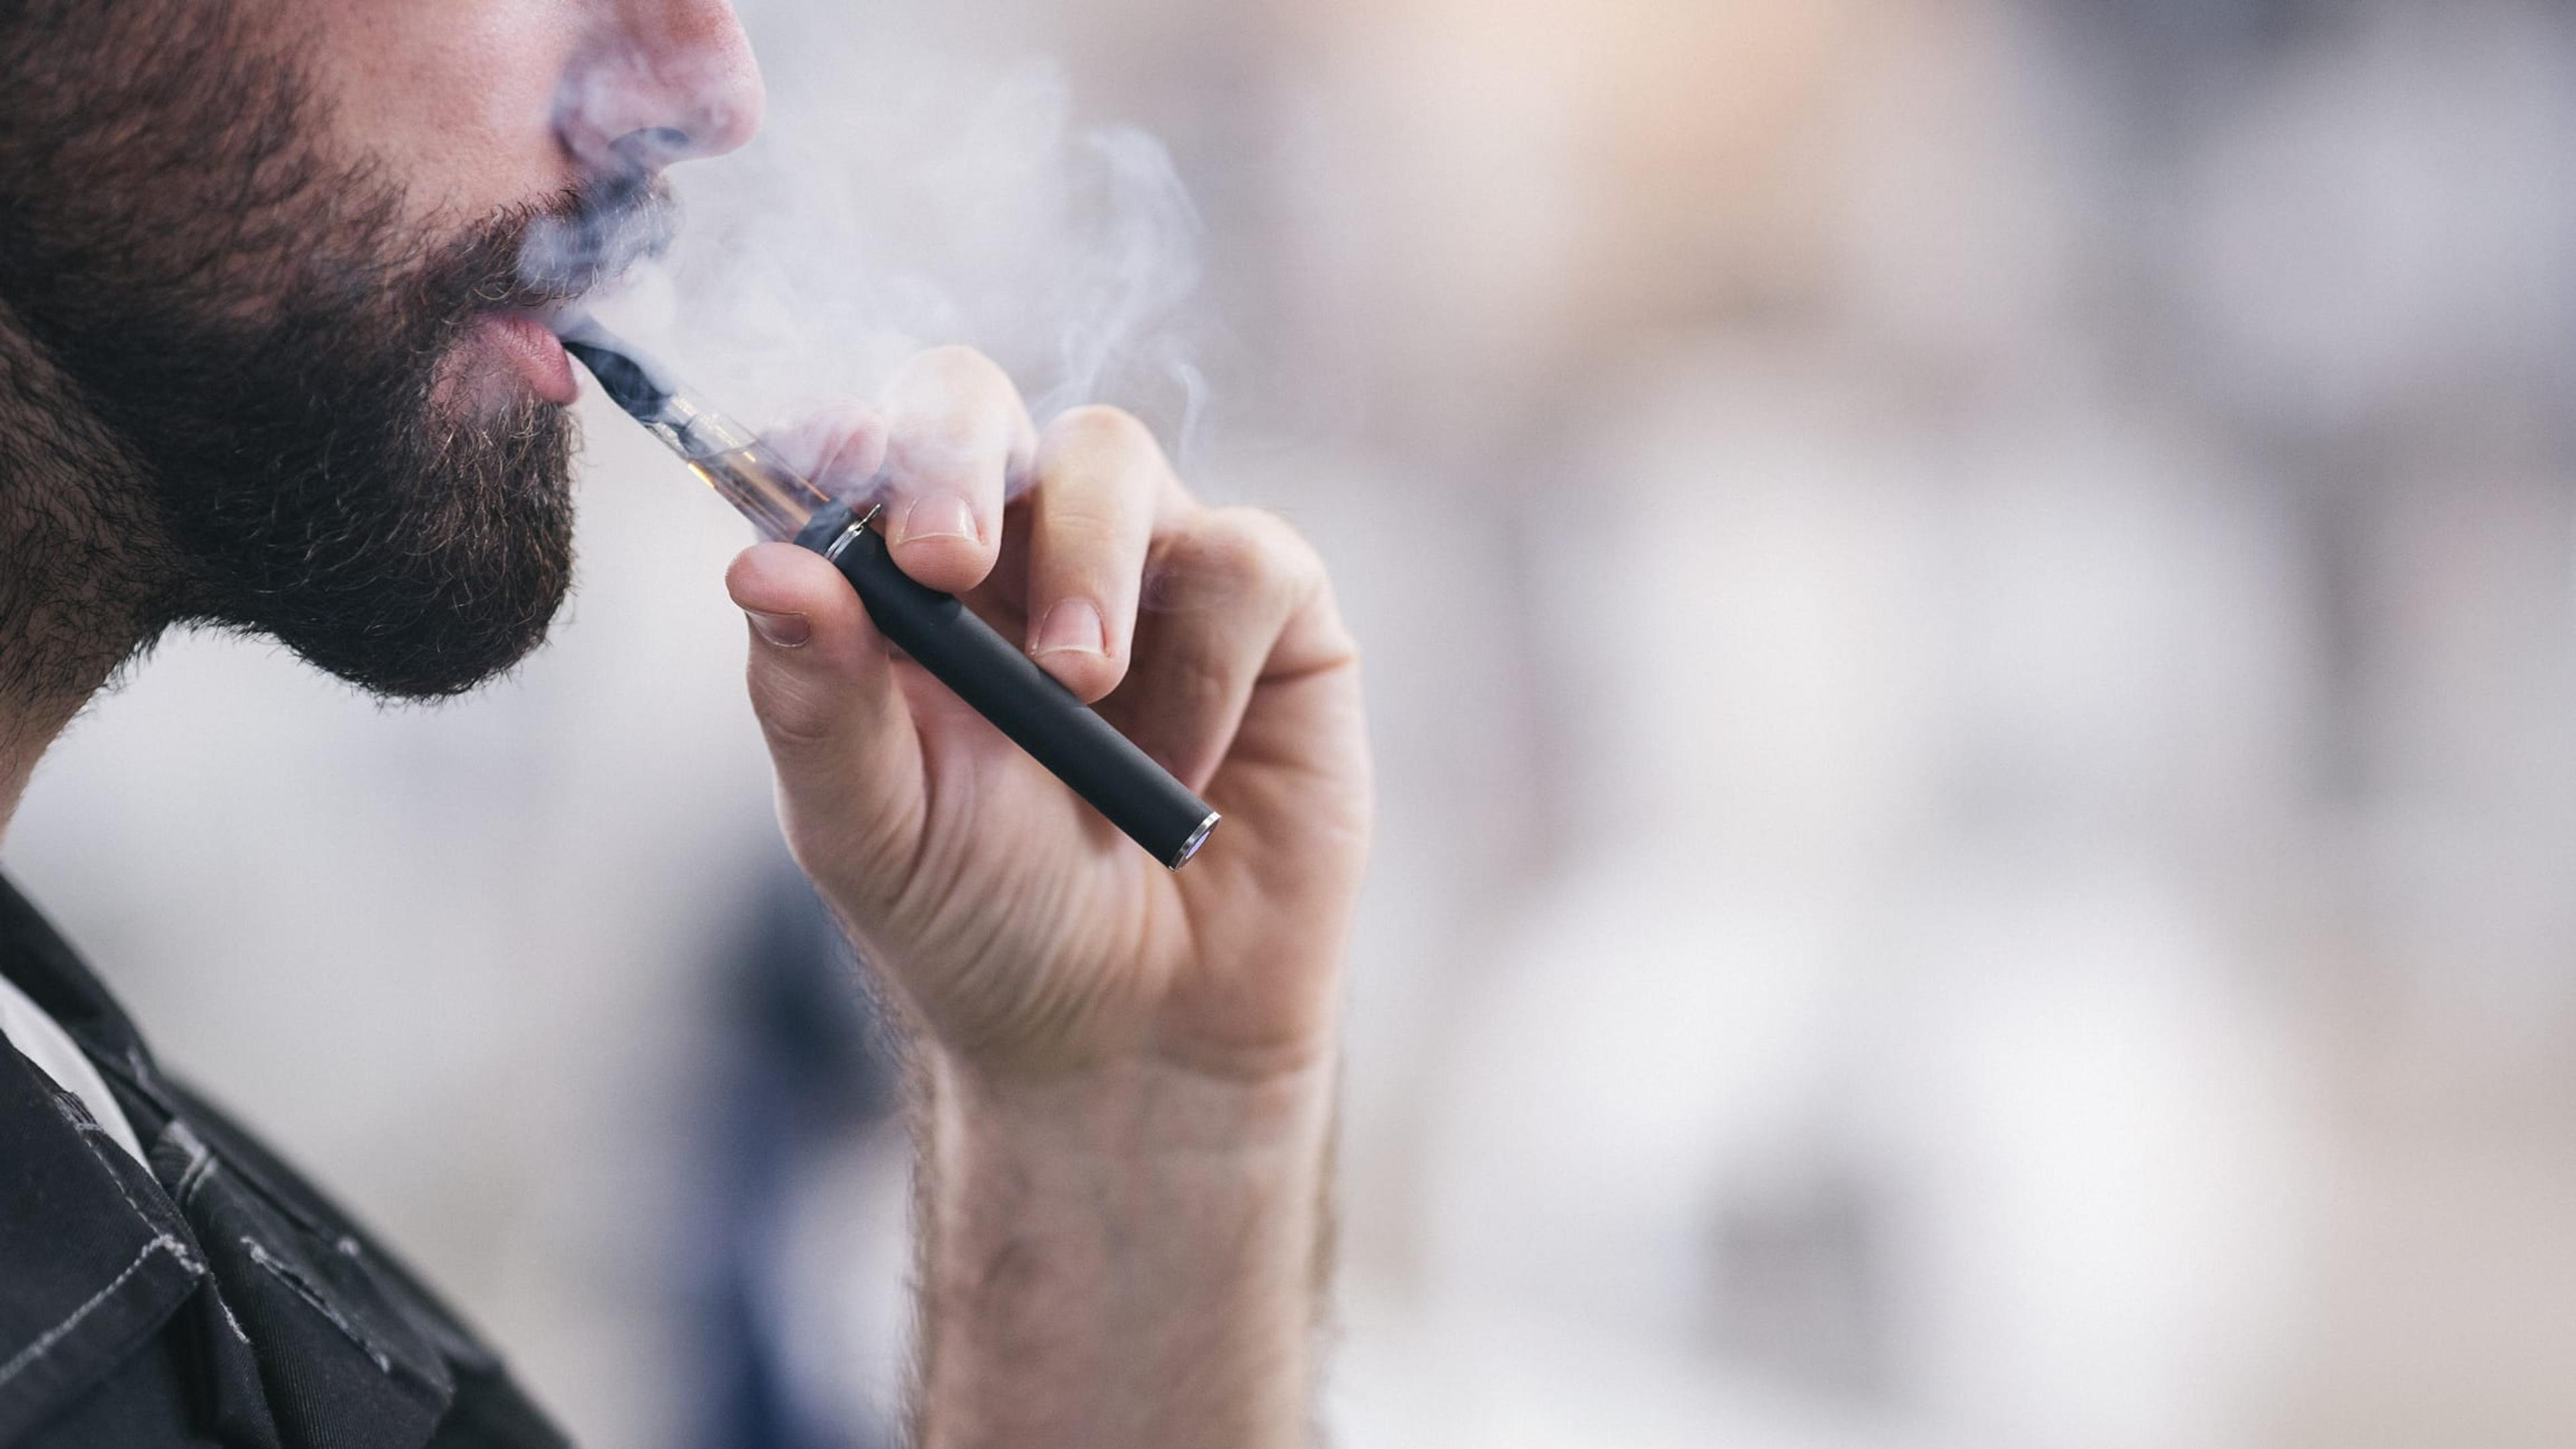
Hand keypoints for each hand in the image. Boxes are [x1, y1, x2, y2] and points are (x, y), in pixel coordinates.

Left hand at [722, 346, 1371, 1089]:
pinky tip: (1181, 766)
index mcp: (898, 587)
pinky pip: (1247, 557)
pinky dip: (1209, 660)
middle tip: (943, 557)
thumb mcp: (875, 833)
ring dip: (1086, 563)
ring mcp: (1146, 568)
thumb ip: (818, 703)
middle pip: (974, 401)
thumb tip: (758, 566)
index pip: (856, 449)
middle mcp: (1016, 549)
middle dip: (953, 453)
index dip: (841, 433)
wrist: (1140, 1041)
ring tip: (1079, 688)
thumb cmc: (988, 930)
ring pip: (1113, 453)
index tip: (828, 469)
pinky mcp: (1270, 614)